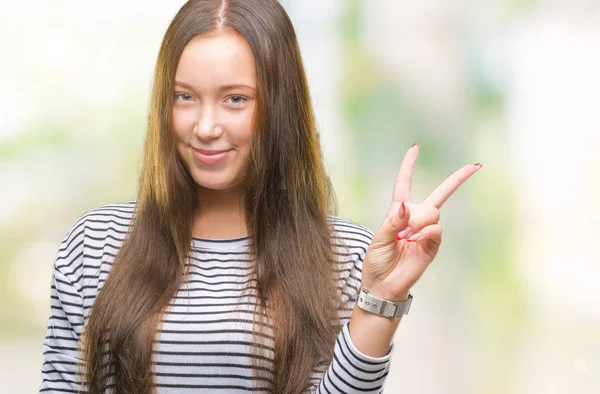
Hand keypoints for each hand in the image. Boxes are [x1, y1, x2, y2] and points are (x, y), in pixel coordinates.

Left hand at [361, 142, 481, 301]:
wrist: (383, 286)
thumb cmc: (376, 262)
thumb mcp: (378, 239)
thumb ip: (392, 221)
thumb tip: (405, 206)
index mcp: (397, 212)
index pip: (404, 184)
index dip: (408, 166)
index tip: (415, 147)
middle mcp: (415, 218)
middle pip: (439, 193)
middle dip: (458, 179)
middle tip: (476, 166)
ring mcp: (426, 231)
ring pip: (433, 211)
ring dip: (418, 221)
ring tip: (404, 237)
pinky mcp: (433, 245)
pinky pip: (436, 228)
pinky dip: (425, 232)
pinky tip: (414, 241)